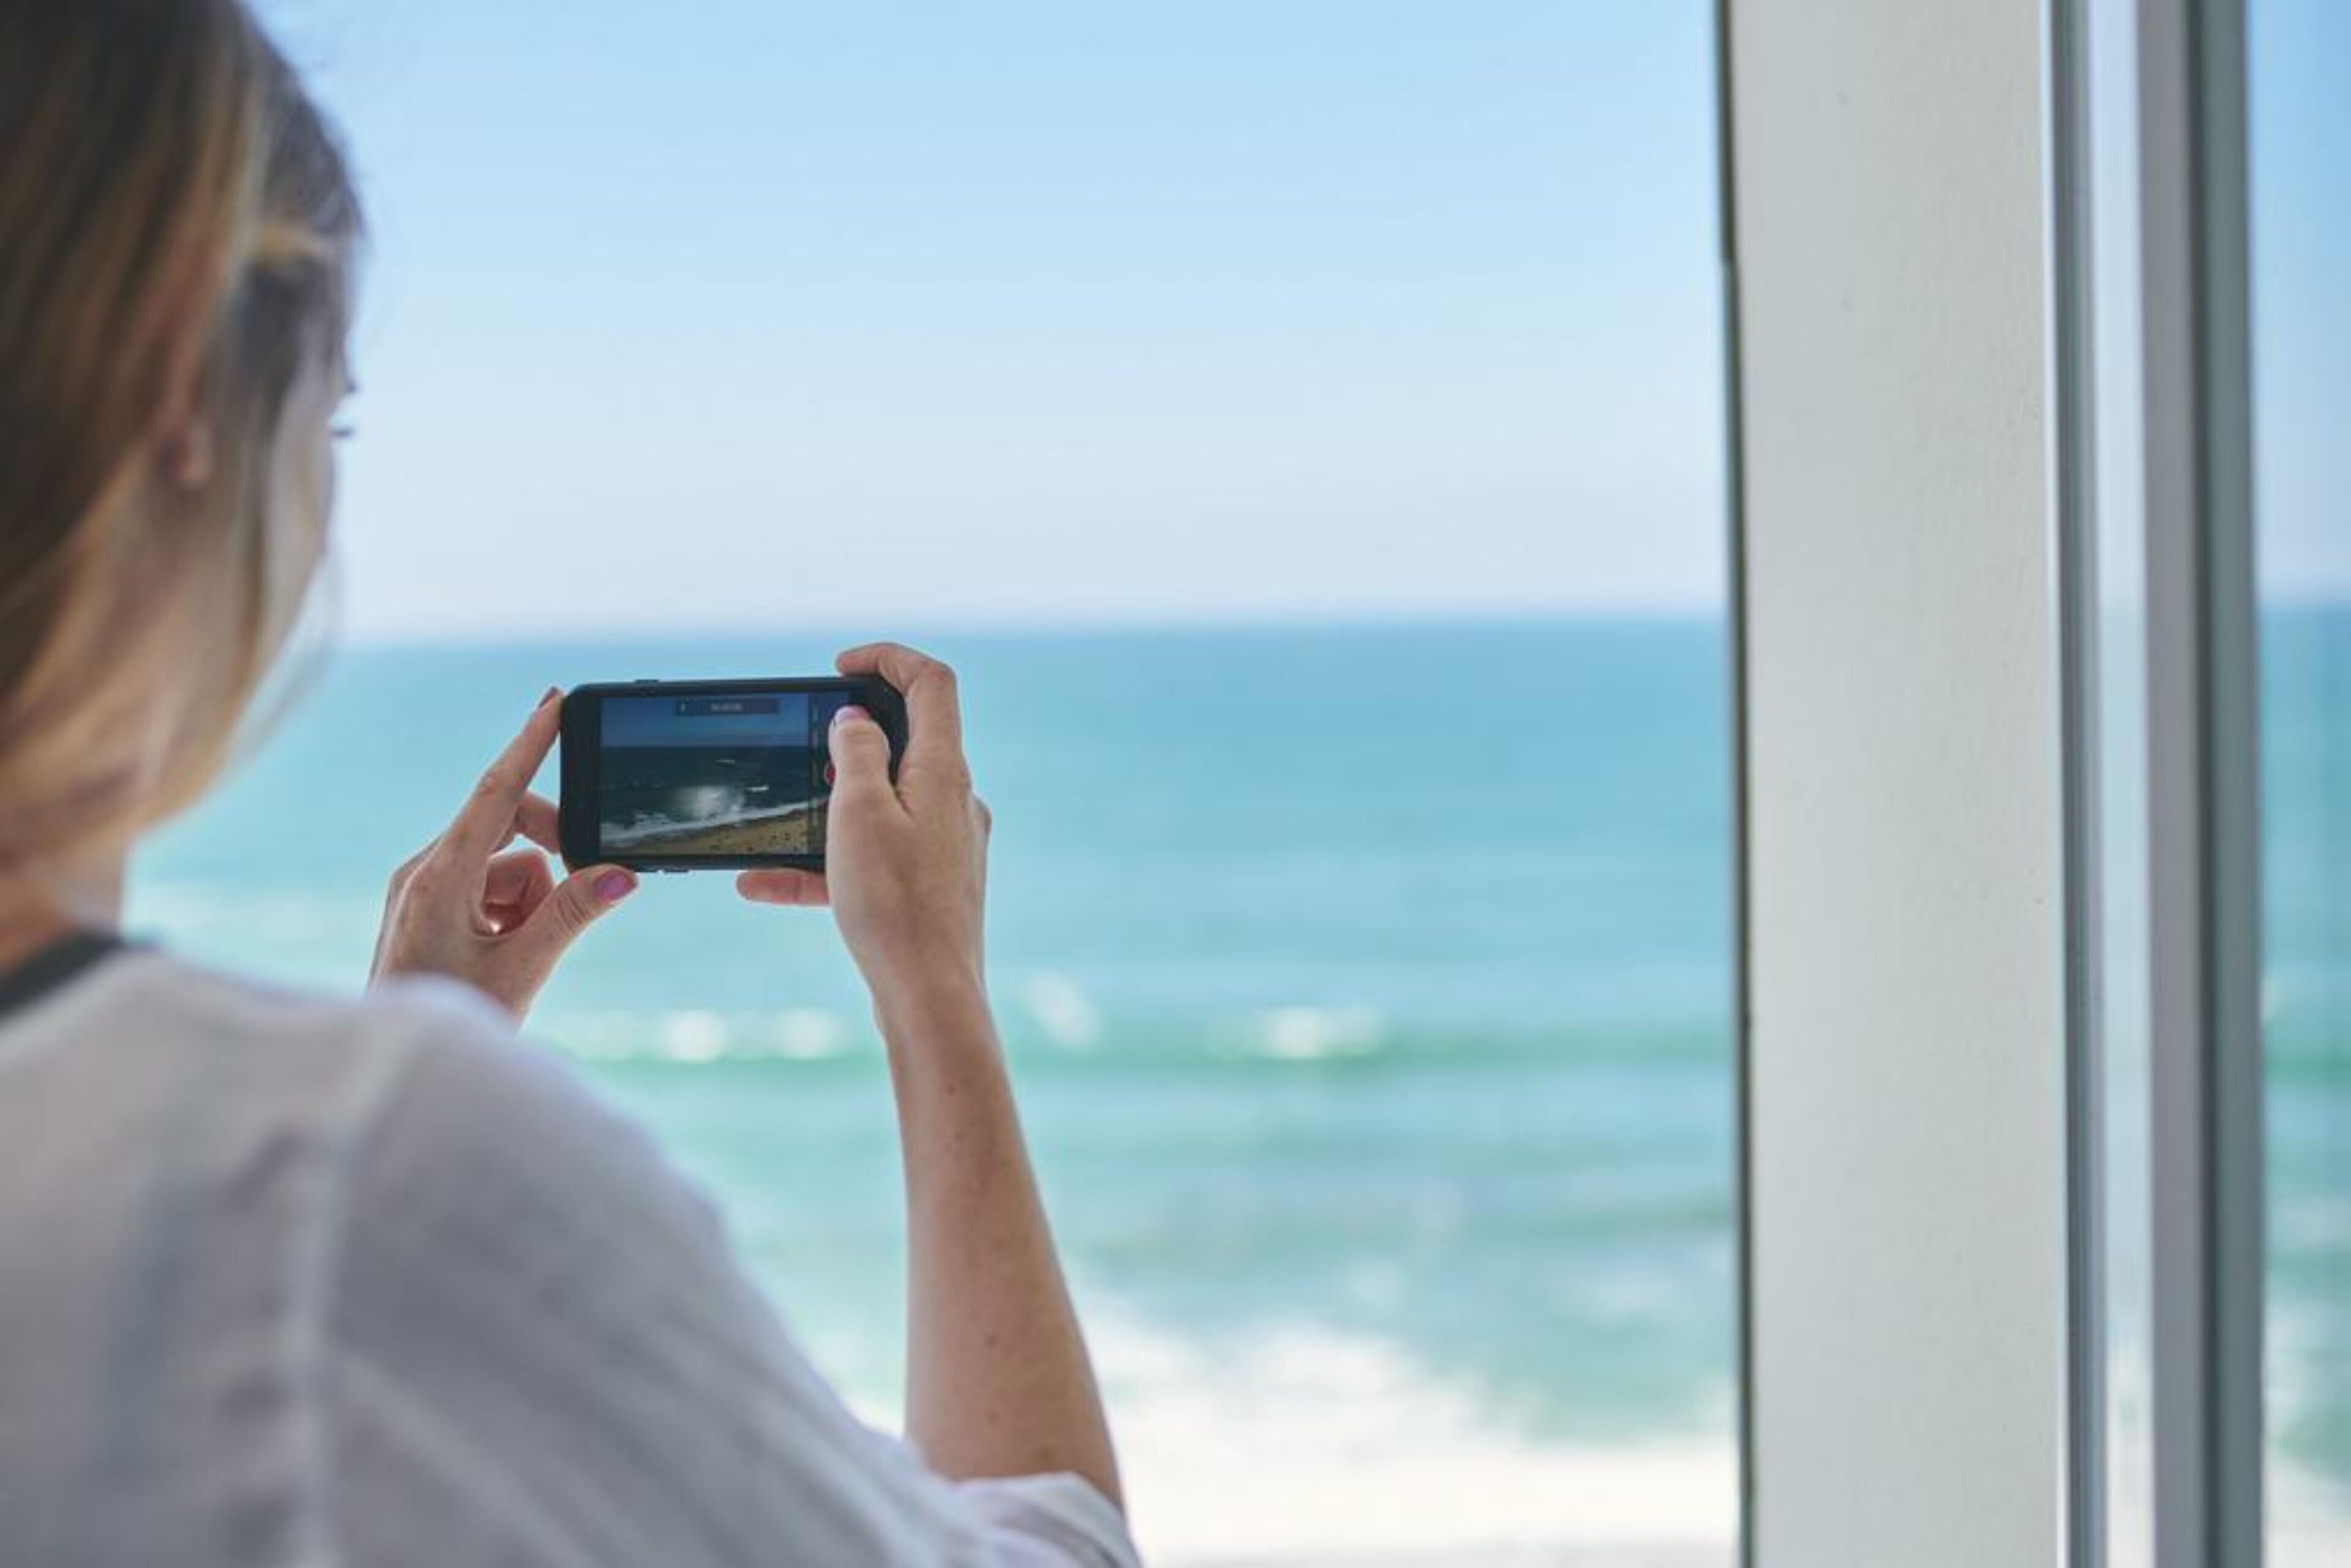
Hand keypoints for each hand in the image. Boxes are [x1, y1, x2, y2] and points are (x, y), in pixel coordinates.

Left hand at [371, 688, 636, 1019]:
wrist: (398, 1066)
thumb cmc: (453, 1018)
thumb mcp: (524, 970)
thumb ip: (573, 914)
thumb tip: (622, 873)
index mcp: (438, 879)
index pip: (495, 794)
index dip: (530, 744)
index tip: (555, 701)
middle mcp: (424, 872)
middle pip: (509, 828)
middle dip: (550, 859)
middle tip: (580, 895)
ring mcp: (423, 888)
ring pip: (507, 864)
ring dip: (531, 901)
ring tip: (519, 955)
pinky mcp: (428, 905)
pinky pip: (490, 886)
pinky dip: (512, 912)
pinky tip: (503, 956)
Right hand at [737, 644, 990, 1013]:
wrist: (928, 999)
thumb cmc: (895, 906)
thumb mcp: (859, 815)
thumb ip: (856, 756)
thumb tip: (857, 721)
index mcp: (944, 772)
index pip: (932, 683)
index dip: (887, 659)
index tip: (840, 666)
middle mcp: (955, 803)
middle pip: (908, 741)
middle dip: (847, 738)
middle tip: (803, 745)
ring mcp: (945, 846)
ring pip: (880, 806)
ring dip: (824, 808)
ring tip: (774, 821)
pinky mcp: (930, 887)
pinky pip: (872, 859)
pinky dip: (824, 863)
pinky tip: (762, 884)